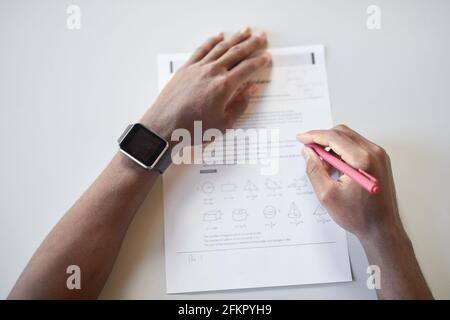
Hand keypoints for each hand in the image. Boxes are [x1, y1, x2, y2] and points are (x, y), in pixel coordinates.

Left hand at [141, 27, 270, 143]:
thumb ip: (240, 105)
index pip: (247, 69)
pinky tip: (218, 36)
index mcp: (224, 86)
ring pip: (221, 48)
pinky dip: (212, 41)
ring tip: (245, 31)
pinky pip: (202, 50)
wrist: (164, 127)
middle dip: (251, 44)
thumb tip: (251, 90)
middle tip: (261, 37)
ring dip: (235, 38)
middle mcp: (212, 72)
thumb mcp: (223, 124)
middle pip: (236, 53)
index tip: (266, 57)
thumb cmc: (192, 129)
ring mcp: (198, 68)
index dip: (259, 62)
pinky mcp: (186, 68)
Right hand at [297, 125, 404, 241]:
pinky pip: (356, 146)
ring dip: (332, 147)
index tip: (302, 138)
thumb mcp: (327, 195)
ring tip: (324, 168)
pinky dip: (342, 152)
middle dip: (322, 140)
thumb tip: (308, 152)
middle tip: (310, 152)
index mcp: (363, 160)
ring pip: (349, 138)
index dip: (314, 136)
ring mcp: (379, 155)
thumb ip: (314, 170)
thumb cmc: (360, 216)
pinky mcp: (380, 160)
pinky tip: (336, 168)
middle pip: (342, 133)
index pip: (334, 137)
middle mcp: (374, 153)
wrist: (381, 229)